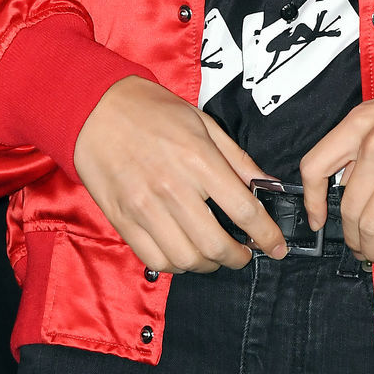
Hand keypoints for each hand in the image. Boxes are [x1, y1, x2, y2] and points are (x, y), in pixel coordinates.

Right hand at [73, 77, 287, 272]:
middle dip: (239, 257)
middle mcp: (172, 188)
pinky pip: (156, 260)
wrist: (96, 109)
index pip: (243, 210)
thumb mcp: (202, 122)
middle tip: (245, 254)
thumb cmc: (152, 111)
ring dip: (209, 265)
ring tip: (215, 254)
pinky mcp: (123, 221)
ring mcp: (145, 208)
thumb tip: (267, 185)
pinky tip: (185, 253)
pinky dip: (177, 265)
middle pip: (216, 244)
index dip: (266, 234)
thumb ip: (236, 158)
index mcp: (198, 159)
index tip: (276, 246)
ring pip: (187, 259)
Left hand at [299, 59, 373, 282]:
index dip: (311, 201)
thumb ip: (368, 139)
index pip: (315, 167)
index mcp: (361, 122)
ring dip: (370, 250)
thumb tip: (353, 178)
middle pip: (346, 208)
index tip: (318, 221)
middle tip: (359, 247)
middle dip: (350, 237)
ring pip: (371, 225)